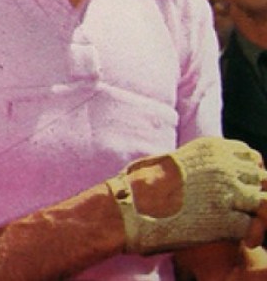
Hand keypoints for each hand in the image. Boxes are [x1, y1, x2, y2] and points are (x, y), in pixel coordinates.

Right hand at [106, 137, 266, 254]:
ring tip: (236, 224)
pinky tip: (232, 235)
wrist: (129, 207)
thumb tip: (216, 171)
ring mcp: (227, 192)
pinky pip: (251, 227)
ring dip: (250, 214)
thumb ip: (202, 162)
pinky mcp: (226, 220)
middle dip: (250, 194)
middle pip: (260, 179)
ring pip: (261, 203)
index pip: (251, 156)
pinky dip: (245, 233)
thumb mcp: (175, 160)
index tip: (239, 184)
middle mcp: (223, 165)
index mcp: (211, 147)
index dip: (248, 172)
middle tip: (237, 208)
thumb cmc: (144, 184)